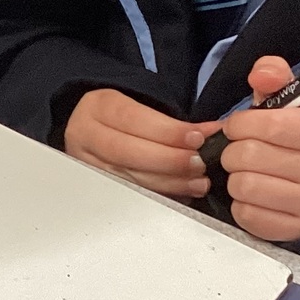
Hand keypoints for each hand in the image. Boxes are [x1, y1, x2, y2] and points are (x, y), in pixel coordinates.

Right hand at [64, 87, 220, 199]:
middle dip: (169, 161)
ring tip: (197, 183)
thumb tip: (213, 132)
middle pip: (127, 152)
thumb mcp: (141, 104)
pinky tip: (182, 194)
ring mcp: (88, 165)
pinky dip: (161, 195)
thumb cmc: (124, 116)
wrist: (92, 129)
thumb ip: (173, 119)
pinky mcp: (97, 187)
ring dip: (169, 183)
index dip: (167, 132)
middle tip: (199, 164)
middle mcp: (86, 135)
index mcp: (98, 107)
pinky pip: (131, 194)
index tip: (197, 139)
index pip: (133, 119)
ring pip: (129, 178)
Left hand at [217, 55, 299, 241]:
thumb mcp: (295, 110)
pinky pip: (246, 214)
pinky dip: (242, 205)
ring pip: (243, 186)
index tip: (238, 127)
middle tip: (241, 153)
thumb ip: (277, 80)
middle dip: (234, 151)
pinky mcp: (295, 230)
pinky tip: (255, 197)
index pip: (271, 124)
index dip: (242, 123)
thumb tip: (261, 72)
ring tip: (248, 174)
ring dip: (236, 179)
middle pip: (249, 156)